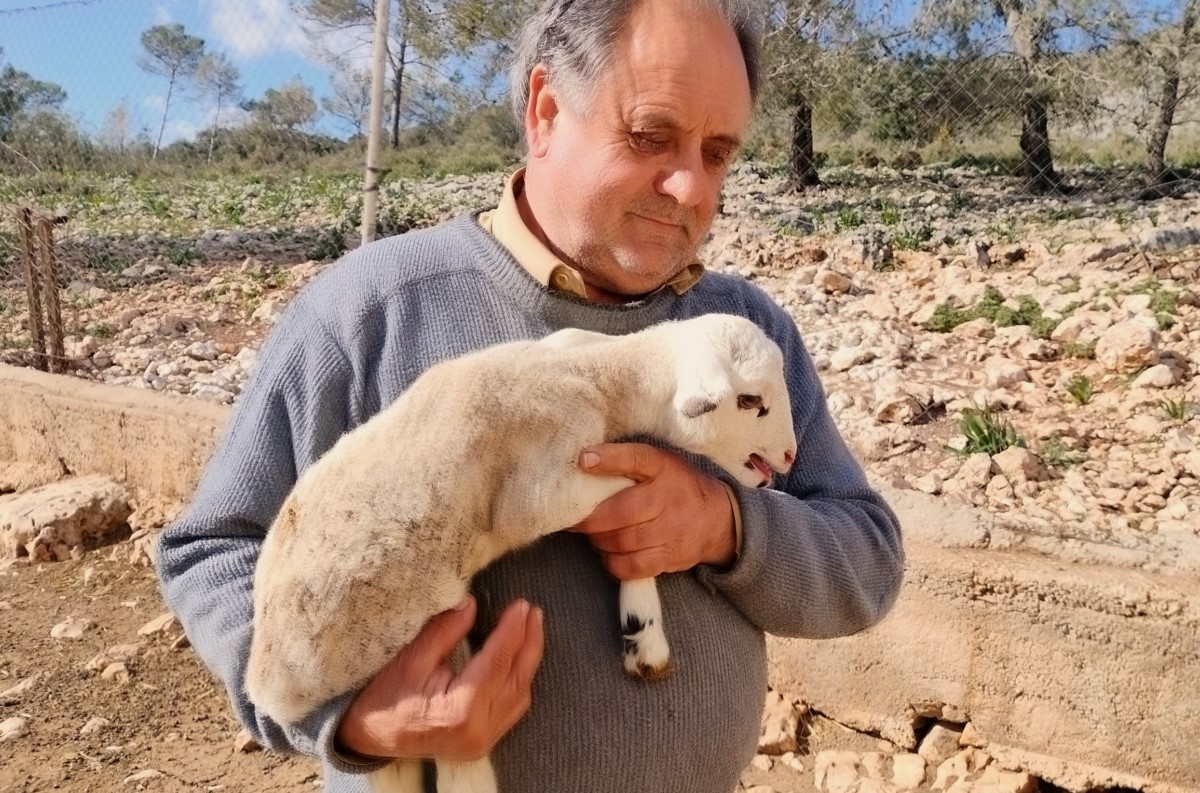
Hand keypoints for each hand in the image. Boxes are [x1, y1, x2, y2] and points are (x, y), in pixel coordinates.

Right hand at [334, 596, 543, 761]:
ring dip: (528, 661)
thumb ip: (445, 630)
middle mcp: (478, 730)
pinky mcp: (482, 743)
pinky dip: (519, 681)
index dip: (512, 630)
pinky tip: (519, 660)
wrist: (369, 737)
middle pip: (516, 679)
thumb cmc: (386, 698)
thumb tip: (471, 603)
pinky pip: (513, 709)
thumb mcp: (411, 658)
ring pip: (520, 696)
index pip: (497, 661)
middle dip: (529, 642)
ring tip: (531, 628)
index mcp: (460, 710)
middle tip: (532, 611)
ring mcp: (483, 741)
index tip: (521, 604)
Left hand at [568, 443, 735, 578]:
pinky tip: (610, 552)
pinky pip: (631, 566)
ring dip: (599, 539)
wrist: (719, 519)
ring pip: (621, 541)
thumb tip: (583, 461)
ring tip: (594, 533)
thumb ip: (628, 460)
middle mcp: (668, 499)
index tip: (583, 460)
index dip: (609, 459)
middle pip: (620, 512)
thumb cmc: (678, 486)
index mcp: (664, 468)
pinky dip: (612, 562)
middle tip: (575, 517)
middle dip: (590, 518)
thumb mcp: (661, 463)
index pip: (637, 458)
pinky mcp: (669, 557)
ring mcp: (670, 531)